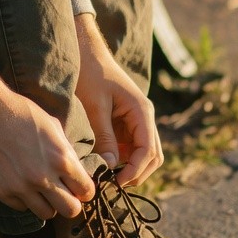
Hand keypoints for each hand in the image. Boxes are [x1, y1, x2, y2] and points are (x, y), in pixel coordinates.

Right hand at [0, 59, 94, 220]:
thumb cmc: (20, 112)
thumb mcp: (52, 125)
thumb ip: (66, 151)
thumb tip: (77, 171)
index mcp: (61, 158)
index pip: (86, 191)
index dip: (84, 189)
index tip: (77, 187)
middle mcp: (44, 177)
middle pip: (71, 210)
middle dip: (70, 202)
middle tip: (62, 192)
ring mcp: (22, 186)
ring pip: (47, 214)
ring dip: (46, 202)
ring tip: (39, 187)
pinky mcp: (2, 191)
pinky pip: (22, 207)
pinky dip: (23, 198)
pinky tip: (19, 180)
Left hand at [74, 14, 162, 186]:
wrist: (86, 53)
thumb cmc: (90, 74)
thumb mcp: (95, 106)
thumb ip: (104, 137)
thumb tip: (111, 168)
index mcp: (142, 111)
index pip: (148, 150)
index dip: (136, 170)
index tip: (117, 183)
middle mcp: (144, 117)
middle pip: (152, 156)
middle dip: (137, 173)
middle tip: (113, 185)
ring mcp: (136, 121)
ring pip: (143, 154)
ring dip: (131, 168)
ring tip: (108, 178)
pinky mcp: (126, 123)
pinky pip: (130, 147)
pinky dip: (122, 160)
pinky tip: (105, 165)